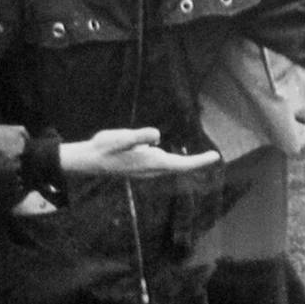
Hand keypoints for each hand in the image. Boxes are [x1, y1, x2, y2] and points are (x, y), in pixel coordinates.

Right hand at [59, 128, 221, 179]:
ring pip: (170, 166)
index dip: (198, 161)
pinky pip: (162, 164)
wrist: (89, 159)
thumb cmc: (105, 147)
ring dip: (186, 163)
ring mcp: (145, 169)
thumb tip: (157, 135)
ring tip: (202, 159)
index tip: (214, 157)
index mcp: (150, 162)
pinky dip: (174, 161)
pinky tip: (174, 159)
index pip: (180, 164)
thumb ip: (138, 136)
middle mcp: (150, 168)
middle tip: (214, 157)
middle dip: (196, 163)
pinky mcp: (140, 165)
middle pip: (178, 166)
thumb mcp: (121, 138)